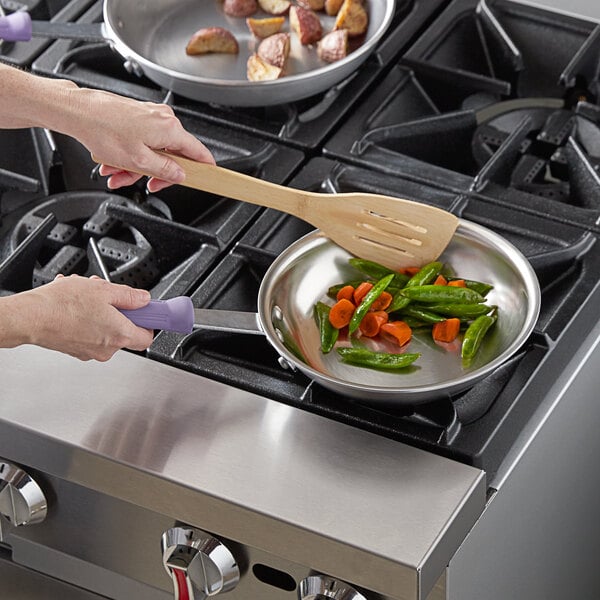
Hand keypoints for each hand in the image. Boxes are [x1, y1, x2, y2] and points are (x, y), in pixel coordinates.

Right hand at [9, 275, 154, 361]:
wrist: (30, 317)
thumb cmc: (62, 305)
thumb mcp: (104, 290)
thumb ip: (129, 296)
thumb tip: (144, 299)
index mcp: (119, 335)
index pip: (147, 337)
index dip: (148, 323)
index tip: (145, 313)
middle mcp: (107, 349)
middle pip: (125, 331)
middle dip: (119, 311)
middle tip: (108, 297)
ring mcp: (91, 352)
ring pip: (106, 330)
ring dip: (100, 312)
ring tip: (86, 298)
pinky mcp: (77, 351)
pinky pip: (91, 334)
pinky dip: (87, 320)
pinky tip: (75, 307)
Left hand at [67, 87, 214, 191]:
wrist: (78, 111)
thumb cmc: (104, 130)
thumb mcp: (140, 161)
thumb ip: (165, 170)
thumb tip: (180, 174)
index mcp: (170, 128)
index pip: (198, 151)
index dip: (203, 168)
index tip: (207, 178)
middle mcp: (163, 119)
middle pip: (172, 155)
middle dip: (155, 173)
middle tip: (146, 184)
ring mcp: (149, 117)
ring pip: (153, 151)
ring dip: (136, 168)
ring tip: (118, 174)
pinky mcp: (137, 117)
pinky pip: (141, 143)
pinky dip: (129, 156)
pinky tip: (114, 163)